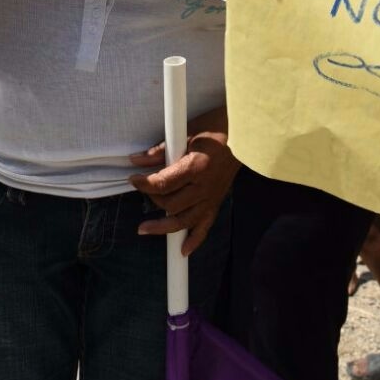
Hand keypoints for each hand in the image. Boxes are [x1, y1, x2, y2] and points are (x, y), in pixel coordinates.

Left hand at [130, 117, 239, 255]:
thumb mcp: (187, 133)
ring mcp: (211, 197)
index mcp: (196, 167)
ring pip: (184, 221)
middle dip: (152, 198)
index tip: (133, 179)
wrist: (246, 136)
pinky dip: (194, 240)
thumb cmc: (217, 129)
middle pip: (170, 204)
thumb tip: (138, 160)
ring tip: (144, 228)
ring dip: (163, 227)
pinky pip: (205, 227)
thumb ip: (161, 150)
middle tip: (144, 187)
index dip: (144, 183)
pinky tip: (183, 250)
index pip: (164, 184)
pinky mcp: (217, 202)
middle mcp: (204, 187)